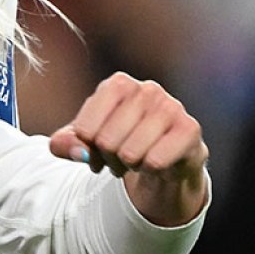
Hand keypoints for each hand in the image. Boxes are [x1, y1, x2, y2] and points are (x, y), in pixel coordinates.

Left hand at [48, 71, 207, 226]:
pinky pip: (155, 161)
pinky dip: (150, 169)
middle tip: (118, 157)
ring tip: (136, 159)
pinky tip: (155, 161)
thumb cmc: (117, 141)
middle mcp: (146, 89)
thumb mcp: (81, 142)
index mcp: (117, 85)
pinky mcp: (190, 129)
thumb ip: (64, 144)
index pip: (84, 129)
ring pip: (130, 153)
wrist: (162, 158)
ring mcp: (171, 107)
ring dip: (129, 165)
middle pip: (107, 141)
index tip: (95, 148)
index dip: (86, 148)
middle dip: (108, 159)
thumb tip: (79, 152)